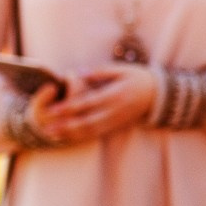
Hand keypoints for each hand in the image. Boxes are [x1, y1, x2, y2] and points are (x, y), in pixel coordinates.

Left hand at [33, 65, 157, 142]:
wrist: (159, 93)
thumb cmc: (139, 77)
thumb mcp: (122, 69)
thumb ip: (100, 72)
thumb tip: (79, 73)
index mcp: (115, 94)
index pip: (87, 103)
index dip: (69, 107)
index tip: (52, 109)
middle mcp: (115, 110)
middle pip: (87, 121)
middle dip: (65, 126)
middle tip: (46, 128)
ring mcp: (116, 120)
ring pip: (91, 130)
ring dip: (71, 134)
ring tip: (53, 135)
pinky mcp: (117, 125)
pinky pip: (97, 133)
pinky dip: (82, 136)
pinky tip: (69, 137)